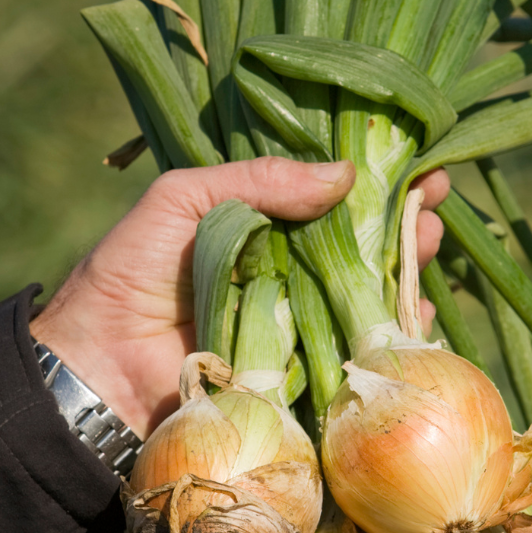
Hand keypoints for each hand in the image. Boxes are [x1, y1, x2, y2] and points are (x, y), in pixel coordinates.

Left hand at [30, 158, 449, 436]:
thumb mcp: (183, 200)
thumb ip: (257, 180)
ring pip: (368, 292)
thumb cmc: (131, 273)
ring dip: (407, 268)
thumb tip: (343, 175)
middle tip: (434, 200)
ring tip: (430, 241)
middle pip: (362, 242)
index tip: (417, 161)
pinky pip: (358, 350)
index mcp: (261, 225)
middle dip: (403, 219)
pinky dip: (392, 334)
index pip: (331, 195)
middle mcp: (288, 270)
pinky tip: (417, 313)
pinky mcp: (303, 370)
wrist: (98, 369)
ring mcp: (299, 321)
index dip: (375, 178)